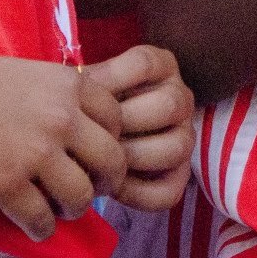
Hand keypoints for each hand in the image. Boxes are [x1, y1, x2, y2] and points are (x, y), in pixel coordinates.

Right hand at [0, 50, 124, 242]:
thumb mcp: (34, 74)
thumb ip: (65, 97)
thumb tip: (92, 132)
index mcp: (71, 86)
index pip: (117, 122)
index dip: (109, 142)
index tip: (94, 156)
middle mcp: (61, 118)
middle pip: (112, 162)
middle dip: (104, 182)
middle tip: (88, 189)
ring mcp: (35, 153)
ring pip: (81, 198)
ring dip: (73, 209)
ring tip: (58, 208)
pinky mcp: (7, 185)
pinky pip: (42, 220)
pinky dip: (41, 228)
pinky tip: (32, 223)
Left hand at [85, 45, 195, 211]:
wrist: (90, 142)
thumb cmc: (88, 108)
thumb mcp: (87, 88)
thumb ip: (84, 87)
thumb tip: (71, 99)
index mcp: (161, 67)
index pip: (144, 64)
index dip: (110, 80)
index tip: (83, 94)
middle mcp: (180, 98)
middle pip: (169, 105)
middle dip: (125, 122)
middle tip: (94, 134)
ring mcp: (185, 135)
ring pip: (177, 147)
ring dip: (134, 158)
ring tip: (102, 162)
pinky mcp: (179, 175)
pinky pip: (169, 190)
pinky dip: (138, 193)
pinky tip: (112, 188)